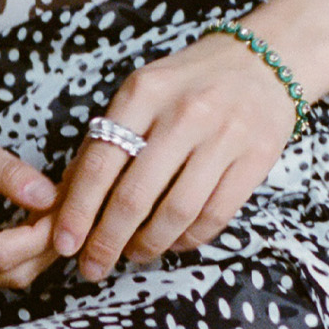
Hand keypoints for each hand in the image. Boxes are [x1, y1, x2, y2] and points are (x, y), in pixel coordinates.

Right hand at [0, 97, 59, 290]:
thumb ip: (9, 175)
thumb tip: (51, 198)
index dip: (41, 235)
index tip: (67, 203)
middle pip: (5, 273)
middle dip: (46, 243)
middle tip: (72, 205)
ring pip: (1, 277)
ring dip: (36, 250)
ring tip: (57, 210)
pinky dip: (17, 251)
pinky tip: (34, 223)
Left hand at [49, 31, 299, 281]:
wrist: (264, 60)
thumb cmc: (190, 82)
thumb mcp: (143, 93)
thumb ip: (108, 138)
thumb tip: (69, 198)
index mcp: (144, 92)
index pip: (101, 163)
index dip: (78, 211)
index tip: (63, 243)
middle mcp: (183, 113)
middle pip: (135, 195)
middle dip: (107, 241)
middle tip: (93, 267)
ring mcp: (224, 136)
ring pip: (176, 213)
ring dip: (149, 245)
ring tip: (135, 254)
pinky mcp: (256, 157)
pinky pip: (215, 216)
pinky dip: (189, 239)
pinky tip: (174, 242)